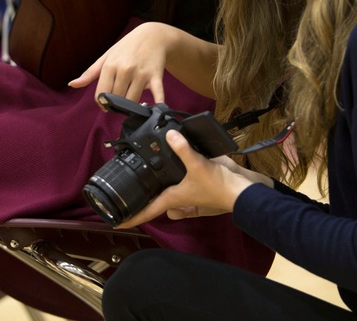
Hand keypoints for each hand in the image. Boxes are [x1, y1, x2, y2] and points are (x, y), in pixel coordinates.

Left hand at [69, 22, 177, 104]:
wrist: (152, 36)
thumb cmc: (126, 48)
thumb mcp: (107, 57)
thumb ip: (90, 73)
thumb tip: (72, 84)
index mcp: (110, 66)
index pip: (101, 94)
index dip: (102, 104)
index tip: (106, 105)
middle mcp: (125, 70)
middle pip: (117, 100)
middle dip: (117, 105)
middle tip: (120, 103)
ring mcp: (141, 73)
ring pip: (132, 101)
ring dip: (132, 106)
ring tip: (131, 102)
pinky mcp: (156, 76)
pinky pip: (157, 93)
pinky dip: (157, 102)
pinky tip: (157, 108)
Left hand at [116, 130, 263, 227]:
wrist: (241, 190)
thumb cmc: (217, 186)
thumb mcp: (198, 165)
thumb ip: (183, 150)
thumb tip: (169, 134)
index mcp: (173, 198)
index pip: (147, 211)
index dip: (131, 217)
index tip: (114, 222)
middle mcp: (177, 197)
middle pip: (153, 202)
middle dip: (139, 200)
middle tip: (122, 195)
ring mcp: (187, 192)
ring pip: (165, 192)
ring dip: (155, 186)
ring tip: (140, 177)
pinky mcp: (196, 183)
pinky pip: (177, 181)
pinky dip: (170, 174)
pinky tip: (168, 162)